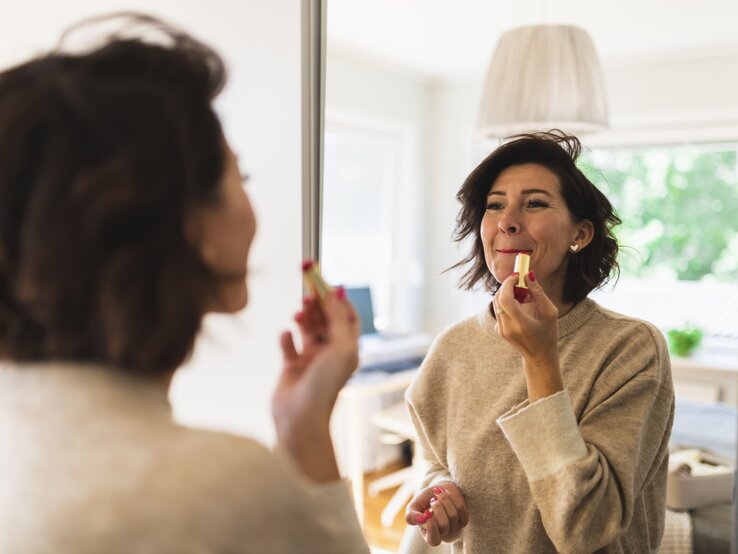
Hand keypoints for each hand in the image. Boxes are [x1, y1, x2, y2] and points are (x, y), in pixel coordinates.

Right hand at [272, 288, 358, 443]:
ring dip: (303, 318)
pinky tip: (285, 334)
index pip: (347, 317)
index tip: (326, 283)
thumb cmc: (325, 385)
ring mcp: (311, 360)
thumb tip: (335, 292)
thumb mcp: (339, 347)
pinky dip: (286, 337)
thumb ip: (337, 318)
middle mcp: (331, 354)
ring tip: (298, 311)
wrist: (301, 418)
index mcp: (348, 349)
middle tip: (307, 291)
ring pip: (307, 330)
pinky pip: (289, 345)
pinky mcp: (292, 367)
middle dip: (318, 305)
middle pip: (325, 320)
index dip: (338, 300)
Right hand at [405, 482, 467, 545]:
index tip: (428, 513)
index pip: (433, 540)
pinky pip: (461, 509)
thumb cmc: (424, 500)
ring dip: (444, 499)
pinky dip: (453, 498)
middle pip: (444, 526)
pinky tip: (448, 495)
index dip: (432, 529)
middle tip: (432, 499)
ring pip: (453, 515)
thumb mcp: (414, 506)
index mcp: (428, 534)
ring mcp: (454, 527)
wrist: (438, 490)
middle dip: (437, 508)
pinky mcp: (463, 519)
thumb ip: (411, 516)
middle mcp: (442, 534)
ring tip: (439, 494)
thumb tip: (421, 520)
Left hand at [493, 271, 562, 400]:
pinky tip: (520, 306)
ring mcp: (501, 329)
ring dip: (507, 293)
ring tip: (523, 296)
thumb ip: (538, 293)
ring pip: (496, 303)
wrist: (539, 356)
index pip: (505, 299)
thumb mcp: (550, 313)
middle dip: (508, 286)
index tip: (517, 275)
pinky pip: (499, 310)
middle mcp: (507, 327)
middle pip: (498, 298)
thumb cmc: (548, 334)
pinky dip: (506, 302)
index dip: (508, 284)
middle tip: (520, 282)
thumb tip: (529, 275)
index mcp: (521, 324)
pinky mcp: (499, 330)